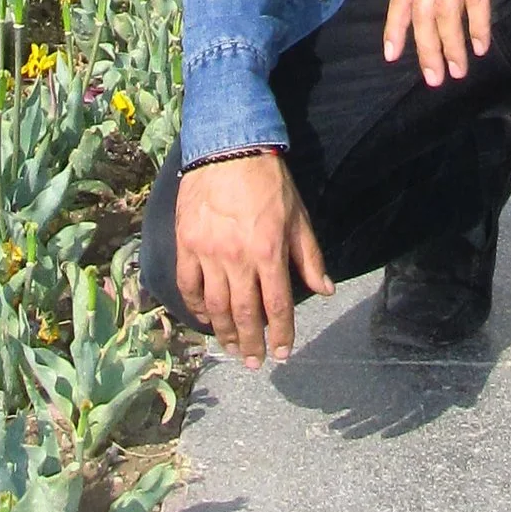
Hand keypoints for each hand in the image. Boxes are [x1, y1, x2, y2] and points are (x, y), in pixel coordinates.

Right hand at [174, 151, 331, 367]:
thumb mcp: (298, 217)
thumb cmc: (269, 181)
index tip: (283, 353)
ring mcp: (208, 252)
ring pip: (215, 306)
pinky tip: (204, 318)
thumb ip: (310, 257)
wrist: (228, 148)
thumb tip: (325, 291)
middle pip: (245, 314)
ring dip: (224, 333)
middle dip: (252, 344)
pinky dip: (195, 307)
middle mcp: (237, 258)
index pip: (278, 306)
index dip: (282, 334)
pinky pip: (188, 285)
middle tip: (255, 364)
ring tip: (232, 350)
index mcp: (269, 252)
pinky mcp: (186, 243)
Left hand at [383, 0, 510, 86]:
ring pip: (445, 10)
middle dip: (426, 49)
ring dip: (451, 45)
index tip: (392, 56)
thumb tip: (436, 1)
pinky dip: (476, 25)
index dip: (394, 27)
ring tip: (459, 70)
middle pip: (422, 11)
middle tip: (435, 78)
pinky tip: (480, 45)